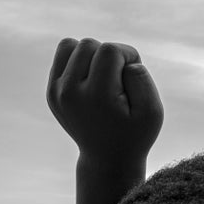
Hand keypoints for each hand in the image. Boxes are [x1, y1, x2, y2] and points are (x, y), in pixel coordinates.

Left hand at [47, 37, 162, 169]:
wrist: (108, 159)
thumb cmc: (135, 134)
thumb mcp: (152, 112)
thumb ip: (142, 80)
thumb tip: (126, 60)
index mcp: (97, 96)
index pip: (109, 50)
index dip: (129, 55)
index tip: (134, 73)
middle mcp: (70, 91)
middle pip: (89, 44)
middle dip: (110, 54)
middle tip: (120, 78)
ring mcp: (57, 91)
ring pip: (71, 45)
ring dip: (92, 54)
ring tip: (104, 75)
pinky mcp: (51, 91)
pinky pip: (63, 56)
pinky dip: (79, 60)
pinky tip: (92, 79)